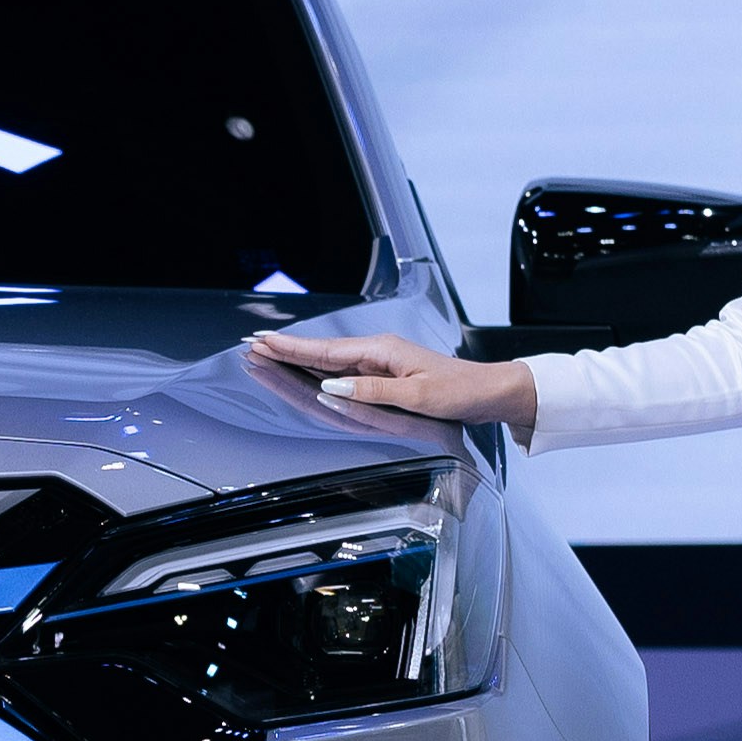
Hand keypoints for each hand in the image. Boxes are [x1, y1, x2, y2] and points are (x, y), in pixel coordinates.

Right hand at [244, 329, 531, 430]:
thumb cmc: (460, 392)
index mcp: (382, 352)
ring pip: (329, 362)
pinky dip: (320, 370)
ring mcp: (381, 364)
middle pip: (321, 353)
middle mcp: (378, 353)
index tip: (264, 344)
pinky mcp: (385, 376)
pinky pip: (344, 371)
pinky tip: (307, 371)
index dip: (292, 349)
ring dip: (298, 359)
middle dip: (285, 349)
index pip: (326, 352)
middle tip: (252, 346)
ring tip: (268, 355)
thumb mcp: (418, 397)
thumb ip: (372, 392)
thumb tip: (332, 387)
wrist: (489, 391)